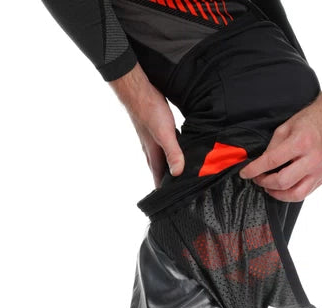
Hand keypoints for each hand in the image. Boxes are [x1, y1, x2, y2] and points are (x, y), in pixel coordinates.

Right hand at [109, 63, 184, 187]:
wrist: (136, 89)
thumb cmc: (149, 109)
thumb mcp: (165, 133)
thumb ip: (172, 153)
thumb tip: (177, 173)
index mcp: (154, 155)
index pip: (159, 181)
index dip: (165, 193)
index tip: (175, 205)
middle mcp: (152, 151)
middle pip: (162, 173)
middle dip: (171, 183)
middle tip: (183, 193)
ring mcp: (153, 141)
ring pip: (164, 160)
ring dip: (172, 168)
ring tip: (184, 176)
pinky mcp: (157, 131)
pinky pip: (167, 147)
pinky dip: (174, 153)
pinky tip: (182, 150)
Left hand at [238, 80, 321, 201]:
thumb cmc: (313, 119)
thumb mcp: (288, 126)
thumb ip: (273, 146)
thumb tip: (262, 163)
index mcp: (301, 142)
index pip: (272, 161)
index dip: (255, 169)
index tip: (245, 173)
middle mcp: (312, 159)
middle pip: (282, 182)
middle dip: (265, 182)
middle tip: (258, 178)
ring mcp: (319, 171)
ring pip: (295, 194)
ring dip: (277, 194)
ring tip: (269, 187)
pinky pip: (304, 193)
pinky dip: (290, 194)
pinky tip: (283, 188)